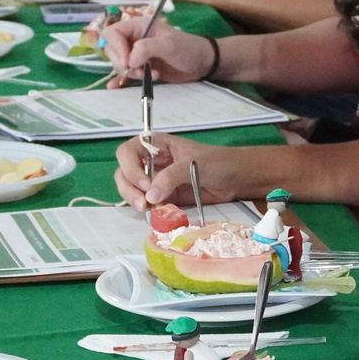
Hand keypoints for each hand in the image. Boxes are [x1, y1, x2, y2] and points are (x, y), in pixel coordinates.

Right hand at [100, 14, 215, 85]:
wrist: (201, 63)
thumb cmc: (187, 48)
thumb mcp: (168, 45)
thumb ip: (147, 48)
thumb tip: (129, 60)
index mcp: (138, 26)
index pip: (113, 33)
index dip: (116, 47)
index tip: (127, 61)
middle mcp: (134, 39)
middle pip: (113, 50)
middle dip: (124, 63)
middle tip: (141, 70)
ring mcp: (137, 54)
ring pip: (119, 63)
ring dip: (132, 73)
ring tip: (153, 75)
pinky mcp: (141, 68)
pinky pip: (125, 73)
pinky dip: (120, 79)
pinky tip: (115, 87)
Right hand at [113, 133, 245, 209]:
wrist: (234, 179)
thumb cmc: (217, 162)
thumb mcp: (193, 163)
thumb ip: (171, 176)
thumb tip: (150, 195)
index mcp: (155, 145)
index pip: (127, 152)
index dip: (130, 168)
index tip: (145, 184)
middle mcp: (150, 162)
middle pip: (124, 173)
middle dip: (129, 189)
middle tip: (144, 204)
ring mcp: (154, 181)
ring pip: (131, 190)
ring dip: (135, 201)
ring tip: (149, 210)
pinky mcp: (162, 197)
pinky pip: (146, 204)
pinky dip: (148, 210)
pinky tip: (157, 213)